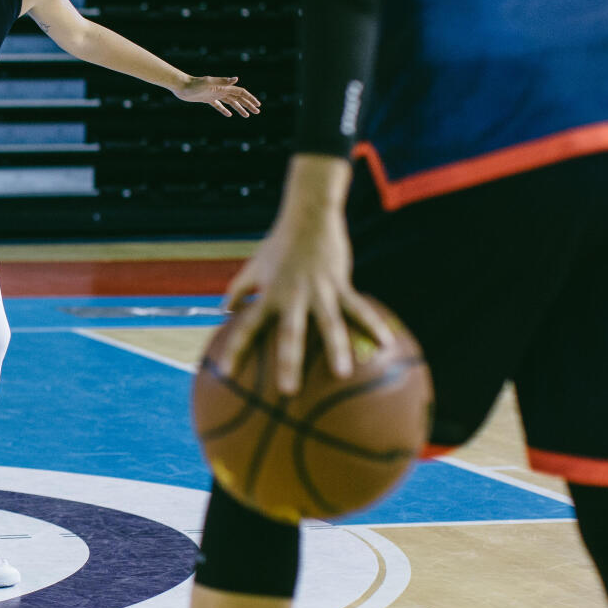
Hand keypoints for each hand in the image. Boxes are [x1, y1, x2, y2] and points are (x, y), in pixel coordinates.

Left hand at [176, 75, 261, 117]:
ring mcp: (214, 94)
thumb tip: (236, 79)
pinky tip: (229, 115)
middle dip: (248, 105)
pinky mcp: (207, 99)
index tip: (257, 105)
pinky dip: (225, 110)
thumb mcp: (209, 83)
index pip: (241, 92)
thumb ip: (223, 81)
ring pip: (230, 102)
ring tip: (247, 116)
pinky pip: (219, 105)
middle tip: (257, 112)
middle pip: (238, 98)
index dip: (250, 98)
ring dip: (239, 108)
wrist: (181, 86)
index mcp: (223, 87)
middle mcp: (221, 90)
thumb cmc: (194, 84)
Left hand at [217, 193, 391, 396]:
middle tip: (288, 392)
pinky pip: (358, 309)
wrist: (308, 216)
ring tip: (343, 374)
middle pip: (288, 334)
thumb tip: (222, 310)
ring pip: (328, 324)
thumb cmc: (279, 245)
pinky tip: (386, 345)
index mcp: (268, 296)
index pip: (246, 327)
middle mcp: (291, 296)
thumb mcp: (253, 267)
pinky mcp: (341, 284)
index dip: (235, 350)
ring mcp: (318, 291)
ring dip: (336, 349)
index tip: (226, 375)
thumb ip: (237, 290)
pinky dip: (372, 326)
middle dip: (288, 363)